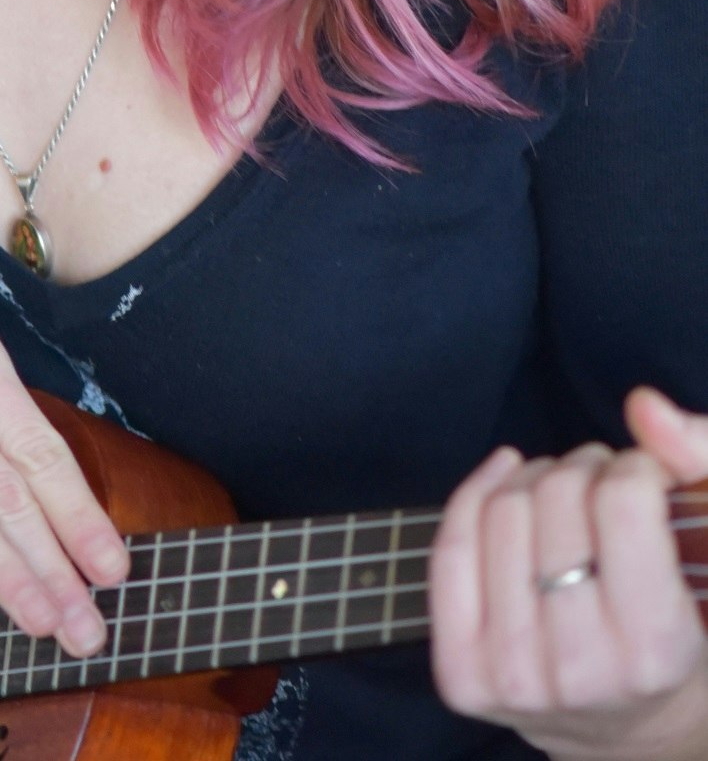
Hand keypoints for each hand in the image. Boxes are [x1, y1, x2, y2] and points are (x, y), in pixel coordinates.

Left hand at [429, 387, 707, 757]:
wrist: (632, 730)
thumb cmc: (681, 629)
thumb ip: (697, 466)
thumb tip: (644, 405)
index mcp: (656, 651)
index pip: (622, 503)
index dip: (634, 468)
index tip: (644, 480)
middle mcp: (579, 672)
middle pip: (558, 496)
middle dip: (586, 469)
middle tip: (604, 484)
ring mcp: (513, 676)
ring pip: (502, 509)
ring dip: (537, 477)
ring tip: (567, 496)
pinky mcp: (462, 673)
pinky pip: (449, 546)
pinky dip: (479, 491)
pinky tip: (509, 476)